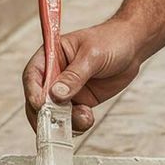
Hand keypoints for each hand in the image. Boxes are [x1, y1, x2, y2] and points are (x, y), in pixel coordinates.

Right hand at [22, 17, 146, 132]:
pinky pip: (70, 118)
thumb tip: (56, 94)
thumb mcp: (92, 55)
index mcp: (51, 55)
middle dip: (44, 114)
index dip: (32, 91)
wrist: (132, 48)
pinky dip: (76, 124)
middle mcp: (55, 74)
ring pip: (54, 113)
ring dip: (64, 121)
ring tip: (84, 116)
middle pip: (38, 99)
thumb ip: (74, 76)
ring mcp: (66, 90)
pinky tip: (88, 118)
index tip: (40, 104)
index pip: (33, 74)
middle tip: (55, 123)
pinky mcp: (79, 101)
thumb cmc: (111, 40)